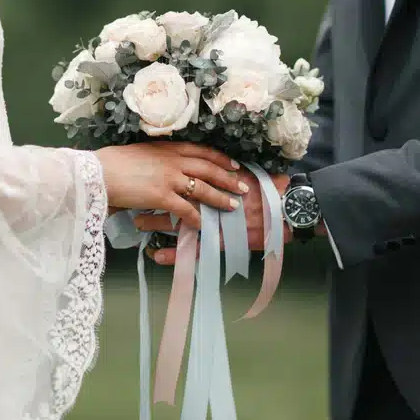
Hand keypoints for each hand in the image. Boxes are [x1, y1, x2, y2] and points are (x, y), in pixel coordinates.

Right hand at [96, 142, 246, 228]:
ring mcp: (168, 178)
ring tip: (232, 206)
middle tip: (243, 187)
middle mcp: (172, 161)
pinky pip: (184, 209)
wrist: (98, 172)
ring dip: (219, 198)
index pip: (201, 151)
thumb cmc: (113, 163)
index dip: (220, 159)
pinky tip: (202, 225)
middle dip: (228, 178)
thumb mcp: (140, 153)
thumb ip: (156, 158)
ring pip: (202, 188)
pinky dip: (195, 218)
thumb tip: (161, 164)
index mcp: (167, 148)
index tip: (233, 165)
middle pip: (208, 168)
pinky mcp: (161, 196)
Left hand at [137, 169, 291, 264]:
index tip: (145, 178)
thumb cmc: (268, 192)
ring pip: (179, 222)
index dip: (163, 179)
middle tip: (132, 197)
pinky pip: (192, 249)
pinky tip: (157, 257)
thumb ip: (228, 173)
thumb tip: (215, 162)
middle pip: (175, 197)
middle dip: (153, 197)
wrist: (288, 212)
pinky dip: (176, 254)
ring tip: (137, 225)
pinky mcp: (219, 242)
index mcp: (216, 182)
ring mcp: (214, 222)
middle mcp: (210, 201)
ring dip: (157, 223)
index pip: (184, 179)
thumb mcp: (246, 177)